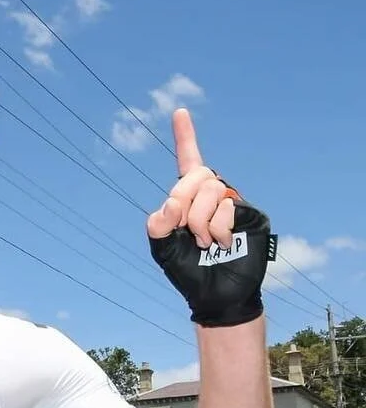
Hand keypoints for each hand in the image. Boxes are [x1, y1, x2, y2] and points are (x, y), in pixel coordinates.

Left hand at [147, 108, 272, 327]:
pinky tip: (220, 242)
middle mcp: (212, 196)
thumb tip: (172, 202)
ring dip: (199, 220)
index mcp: (189, 199)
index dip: (185, 137)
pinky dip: (217, 226)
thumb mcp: (162, 249)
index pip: (187, 162)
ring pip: (212, 189)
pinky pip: (228, 206)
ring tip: (203, 241)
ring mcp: (233, 203)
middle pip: (198, 175)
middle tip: (185, 229)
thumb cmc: (188, 272)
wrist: (215, 295)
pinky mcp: (250, 214)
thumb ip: (157, 225)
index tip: (179, 111)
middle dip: (184, 200)